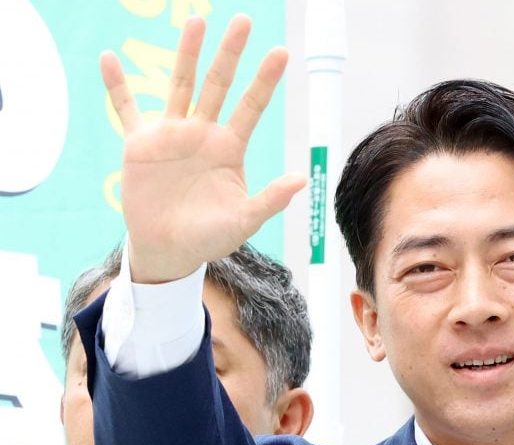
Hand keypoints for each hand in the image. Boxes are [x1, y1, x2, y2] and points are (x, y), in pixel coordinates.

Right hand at [101, 14, 306, 283]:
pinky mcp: (140, 144)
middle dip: (230, 54)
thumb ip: (270, 199)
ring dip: (187, 54)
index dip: (265, 80)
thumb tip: (301, 179)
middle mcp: (203, 133)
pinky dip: (116, 86)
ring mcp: (171, 135)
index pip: (252, 106)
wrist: (168, 251)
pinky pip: (126, 109)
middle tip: (244, 20)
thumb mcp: (243, 221)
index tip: (281, 52)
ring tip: (197, 21)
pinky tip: (109, 59)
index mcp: (230, 148)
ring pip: (180, 85)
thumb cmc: (209, 237)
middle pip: (218, 84)